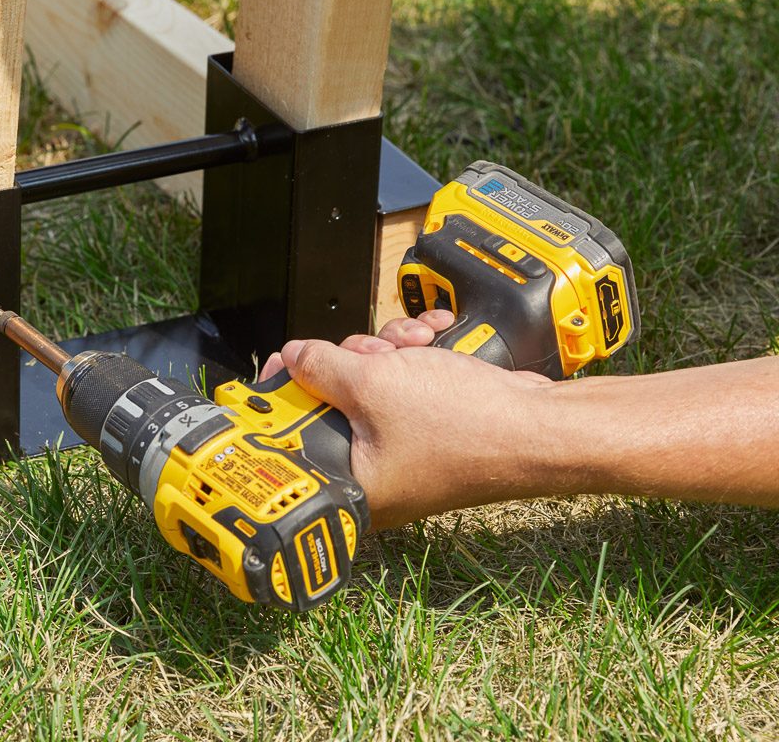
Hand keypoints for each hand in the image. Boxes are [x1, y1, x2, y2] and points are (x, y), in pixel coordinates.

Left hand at [260, 311, 554, 528]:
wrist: (540, 426)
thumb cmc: (467, 426)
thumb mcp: (375, 383)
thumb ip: (323, 367)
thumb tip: (296, 357)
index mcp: (352, 483)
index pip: (292, 439)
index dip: (284, 396)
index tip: (280, 365)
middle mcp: (375, 474)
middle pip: (331, 402)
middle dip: (352, 362)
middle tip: (373, 355)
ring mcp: (403, 450)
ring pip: (369, 384)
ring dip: (388, 351)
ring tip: (413, 345)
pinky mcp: (428, 427)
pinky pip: (402, 384)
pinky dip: (414, 356)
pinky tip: (433, 337)